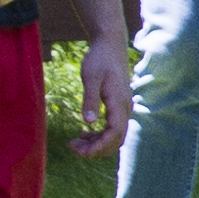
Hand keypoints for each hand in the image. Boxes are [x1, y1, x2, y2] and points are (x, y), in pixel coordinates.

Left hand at [69, 34, 131, 158]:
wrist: (110, 45)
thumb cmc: (99, 58)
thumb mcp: (91, 76)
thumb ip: (90, 99)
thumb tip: (88, 121)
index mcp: (119, 102)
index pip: (115, 133)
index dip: (100, 146)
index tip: (83, 152)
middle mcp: (125, 108)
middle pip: (116, 139)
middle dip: (97, 149)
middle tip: (74, 149)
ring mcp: (123, 108)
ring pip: (114, 135)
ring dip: (96, 143)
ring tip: (74, 143)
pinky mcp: (118, 107)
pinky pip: (111, 128)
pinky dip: (98, 135)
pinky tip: (83, 134)